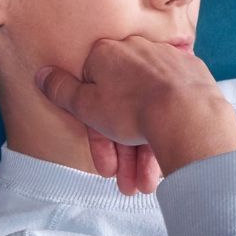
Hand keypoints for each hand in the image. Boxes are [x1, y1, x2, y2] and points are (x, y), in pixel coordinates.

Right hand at [36, 37, 235, 195]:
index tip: (106, 164)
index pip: (93, 97)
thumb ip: (61, 90)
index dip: (97, 137)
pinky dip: (166, 132)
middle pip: (124, 108)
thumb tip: (43, 74)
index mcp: (108, 53)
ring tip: (145, 185)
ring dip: (143, 152)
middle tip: (128, 183)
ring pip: (148, 111)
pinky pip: (172, 107)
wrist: (188, 113)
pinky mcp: (192, 75)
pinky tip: (166, 161)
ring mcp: (168, 62)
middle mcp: (138, 51)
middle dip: (123, 152)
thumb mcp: (85, 105)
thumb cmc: (133, 109)